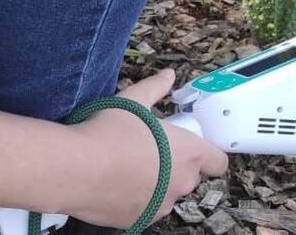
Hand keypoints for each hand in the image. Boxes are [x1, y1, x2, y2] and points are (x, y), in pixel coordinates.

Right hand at [68, 68, 228, 227]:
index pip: (218, 162)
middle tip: (153, 149)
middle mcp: (181, 183)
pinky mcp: (139, 222)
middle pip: (191, 176)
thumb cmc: (109, 132)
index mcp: (189, 154)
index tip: (193, 145)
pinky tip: (118, 183)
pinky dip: (138, 199)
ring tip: (131, 165)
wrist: (76, 169)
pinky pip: (147, 209)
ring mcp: (161, 207)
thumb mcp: (134, 100)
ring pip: (168, 194)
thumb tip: (168, 75)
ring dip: (158, 184)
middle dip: (177, 165)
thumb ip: (156, 87)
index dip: (209, 153)